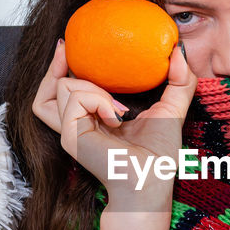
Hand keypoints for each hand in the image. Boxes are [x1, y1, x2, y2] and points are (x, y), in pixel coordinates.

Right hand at [32, 40, 196, 208]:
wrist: (150, 181)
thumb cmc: (158, 155)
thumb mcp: (173, 109)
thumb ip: (179, 80)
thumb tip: (179, 50)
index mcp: (92, 118)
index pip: (64, 89)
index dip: (62, 67)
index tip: (70, 48)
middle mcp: (76, 124)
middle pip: (49, 88)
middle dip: (55, 65)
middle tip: (68, 48)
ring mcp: (70, 129)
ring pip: (62, 86)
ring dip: (92, 87)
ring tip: (117, 108)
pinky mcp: (70, 133)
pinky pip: (74, 96)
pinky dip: (97, 99)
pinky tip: (114, 116)